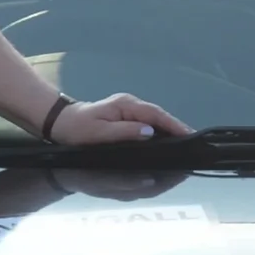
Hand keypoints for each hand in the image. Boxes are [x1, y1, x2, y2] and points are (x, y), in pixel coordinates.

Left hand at [49, 93, 190, 145]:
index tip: (189, 136)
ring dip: (170, 135)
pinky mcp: (128, 120)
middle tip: (193, 147)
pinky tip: (166, 147)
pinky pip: (149, 127)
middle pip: (160, 118)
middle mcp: (131, 106)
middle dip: (177, 131)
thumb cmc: (78, 129)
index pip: (156, 115)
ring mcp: (130, 112)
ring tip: (184, 149)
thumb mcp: (98, 132)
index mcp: (126, 105)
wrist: (62, 123)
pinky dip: (160, 136)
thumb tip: (150, 132)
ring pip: (156, 123)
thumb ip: (124, 132)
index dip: (174, 125)